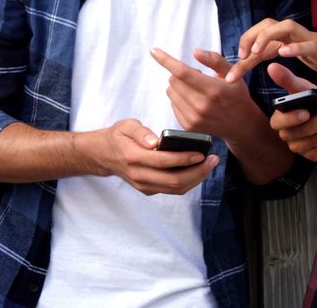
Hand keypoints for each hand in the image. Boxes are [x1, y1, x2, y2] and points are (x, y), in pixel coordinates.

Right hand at [91, 119, 218, 195]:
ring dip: (196, 180)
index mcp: (132, 157)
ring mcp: (143, 185)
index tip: (201, 153)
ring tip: (209, 166)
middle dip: (197, 172)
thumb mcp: (125, 125)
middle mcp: (138, 175)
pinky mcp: (148, 190)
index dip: (184, 159)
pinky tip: (198, 170)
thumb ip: (140, 131)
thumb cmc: (118, 137)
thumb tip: (155, 141)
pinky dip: (188, 182)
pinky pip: (172, 190)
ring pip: (175, 189)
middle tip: (213, 160)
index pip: (162, 162)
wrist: (103, 155)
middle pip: (173, 181)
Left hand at [150, 48, 265, 145]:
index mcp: (213, 90)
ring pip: (170, 92)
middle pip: (174, 80)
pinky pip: (172, 104)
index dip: (166, 60)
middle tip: (197, 77)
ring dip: (178, 86)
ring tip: (196, 89)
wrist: (241, 125)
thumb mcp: (232, 73)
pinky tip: (194, 101)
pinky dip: (179, 98)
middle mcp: (202, 105)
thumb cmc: (236, 94)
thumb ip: (214, 60)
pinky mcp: (188, 126)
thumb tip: (195, 52)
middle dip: (180, 74)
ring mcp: (194, 118)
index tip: (154, 51)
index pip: (183, 72)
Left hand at [225, 18, 316, 87]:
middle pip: (268, 25)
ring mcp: (312, 40)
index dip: (245, 48)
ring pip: (286, 27)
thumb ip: (282, 58)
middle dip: (250, 38)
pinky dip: (296, 47)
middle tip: (241, 56)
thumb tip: (259, 61)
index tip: (233, 68)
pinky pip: (310, 45)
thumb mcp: (302, 62)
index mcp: (290, 39)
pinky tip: (283, 53)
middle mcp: (299, 35)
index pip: (262, 37)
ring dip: (266, 37)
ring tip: (254, 53)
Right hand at [267, 62, 316, 160]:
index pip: (281, 122)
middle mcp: (287, 137)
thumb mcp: (299, 88)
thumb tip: (272, 66)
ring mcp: (300, 148)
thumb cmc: (308, 101)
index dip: (292, 118)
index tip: (306, 112)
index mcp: (278, 121)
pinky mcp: (315, 155)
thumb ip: (286, 78)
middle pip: (307, 130)